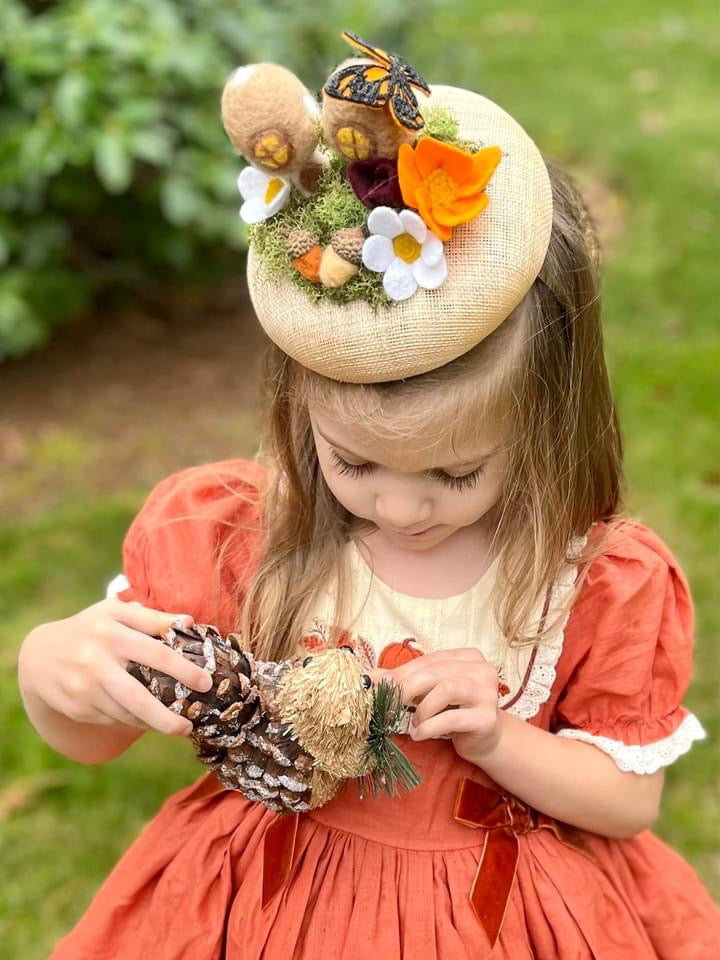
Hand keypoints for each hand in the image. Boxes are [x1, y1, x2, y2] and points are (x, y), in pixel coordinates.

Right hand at [17, 598, 212, 736]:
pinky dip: (132, 722)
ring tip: (174, 725)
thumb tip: (189, 622)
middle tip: (188, 726)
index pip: (156, 653)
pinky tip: (146, 721)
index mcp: (112, 632)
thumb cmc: (89, 629)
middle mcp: (96, 661)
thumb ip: (151, 618)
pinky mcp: (77, 707)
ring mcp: (84, 688)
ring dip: (152, 723)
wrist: (39, 656)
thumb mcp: (114, 613)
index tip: (206, 683)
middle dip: (165, 717)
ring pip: (125, 714)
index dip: (184, 669)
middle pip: (137, 697)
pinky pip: (112, 720)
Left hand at [368, 648, 502, 763]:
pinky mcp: (487, 718)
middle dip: (407, 687)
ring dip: (422, 708)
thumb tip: (370, 678)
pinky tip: (419, 734)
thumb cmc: (455, 711)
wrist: (486, 740)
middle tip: (389, 704)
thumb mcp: (430, 692)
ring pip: (446, 689)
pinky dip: (429, 726)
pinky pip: (452, 718)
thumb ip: (406, 681)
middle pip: (437, 672)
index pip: (430, 659)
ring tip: (413, 723)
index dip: (402, 671)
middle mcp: (482, 670)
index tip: (378, 683)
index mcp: (469, 657)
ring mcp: (488, 693)